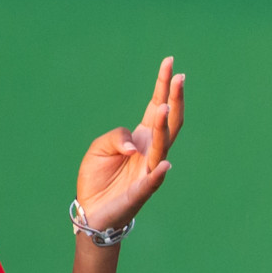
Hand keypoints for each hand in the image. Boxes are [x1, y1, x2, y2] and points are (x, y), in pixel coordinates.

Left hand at [75, 56, 184, 232]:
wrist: (92, 210)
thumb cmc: (98, 177)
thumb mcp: (98, 148)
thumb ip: (115, 137)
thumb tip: (133, 146)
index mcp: (142, 138)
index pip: (155, 106)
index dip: (162, 85)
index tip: (170, 62)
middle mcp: (150, 151)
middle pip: (167, 121)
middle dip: (173, 99)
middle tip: (179, 77)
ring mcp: (148, 171)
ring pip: (161, 145)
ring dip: (163, 126)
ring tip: (165, 107)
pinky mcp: (139, 192)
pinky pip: (152, 182)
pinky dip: (158, 173)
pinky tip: (165, 163)